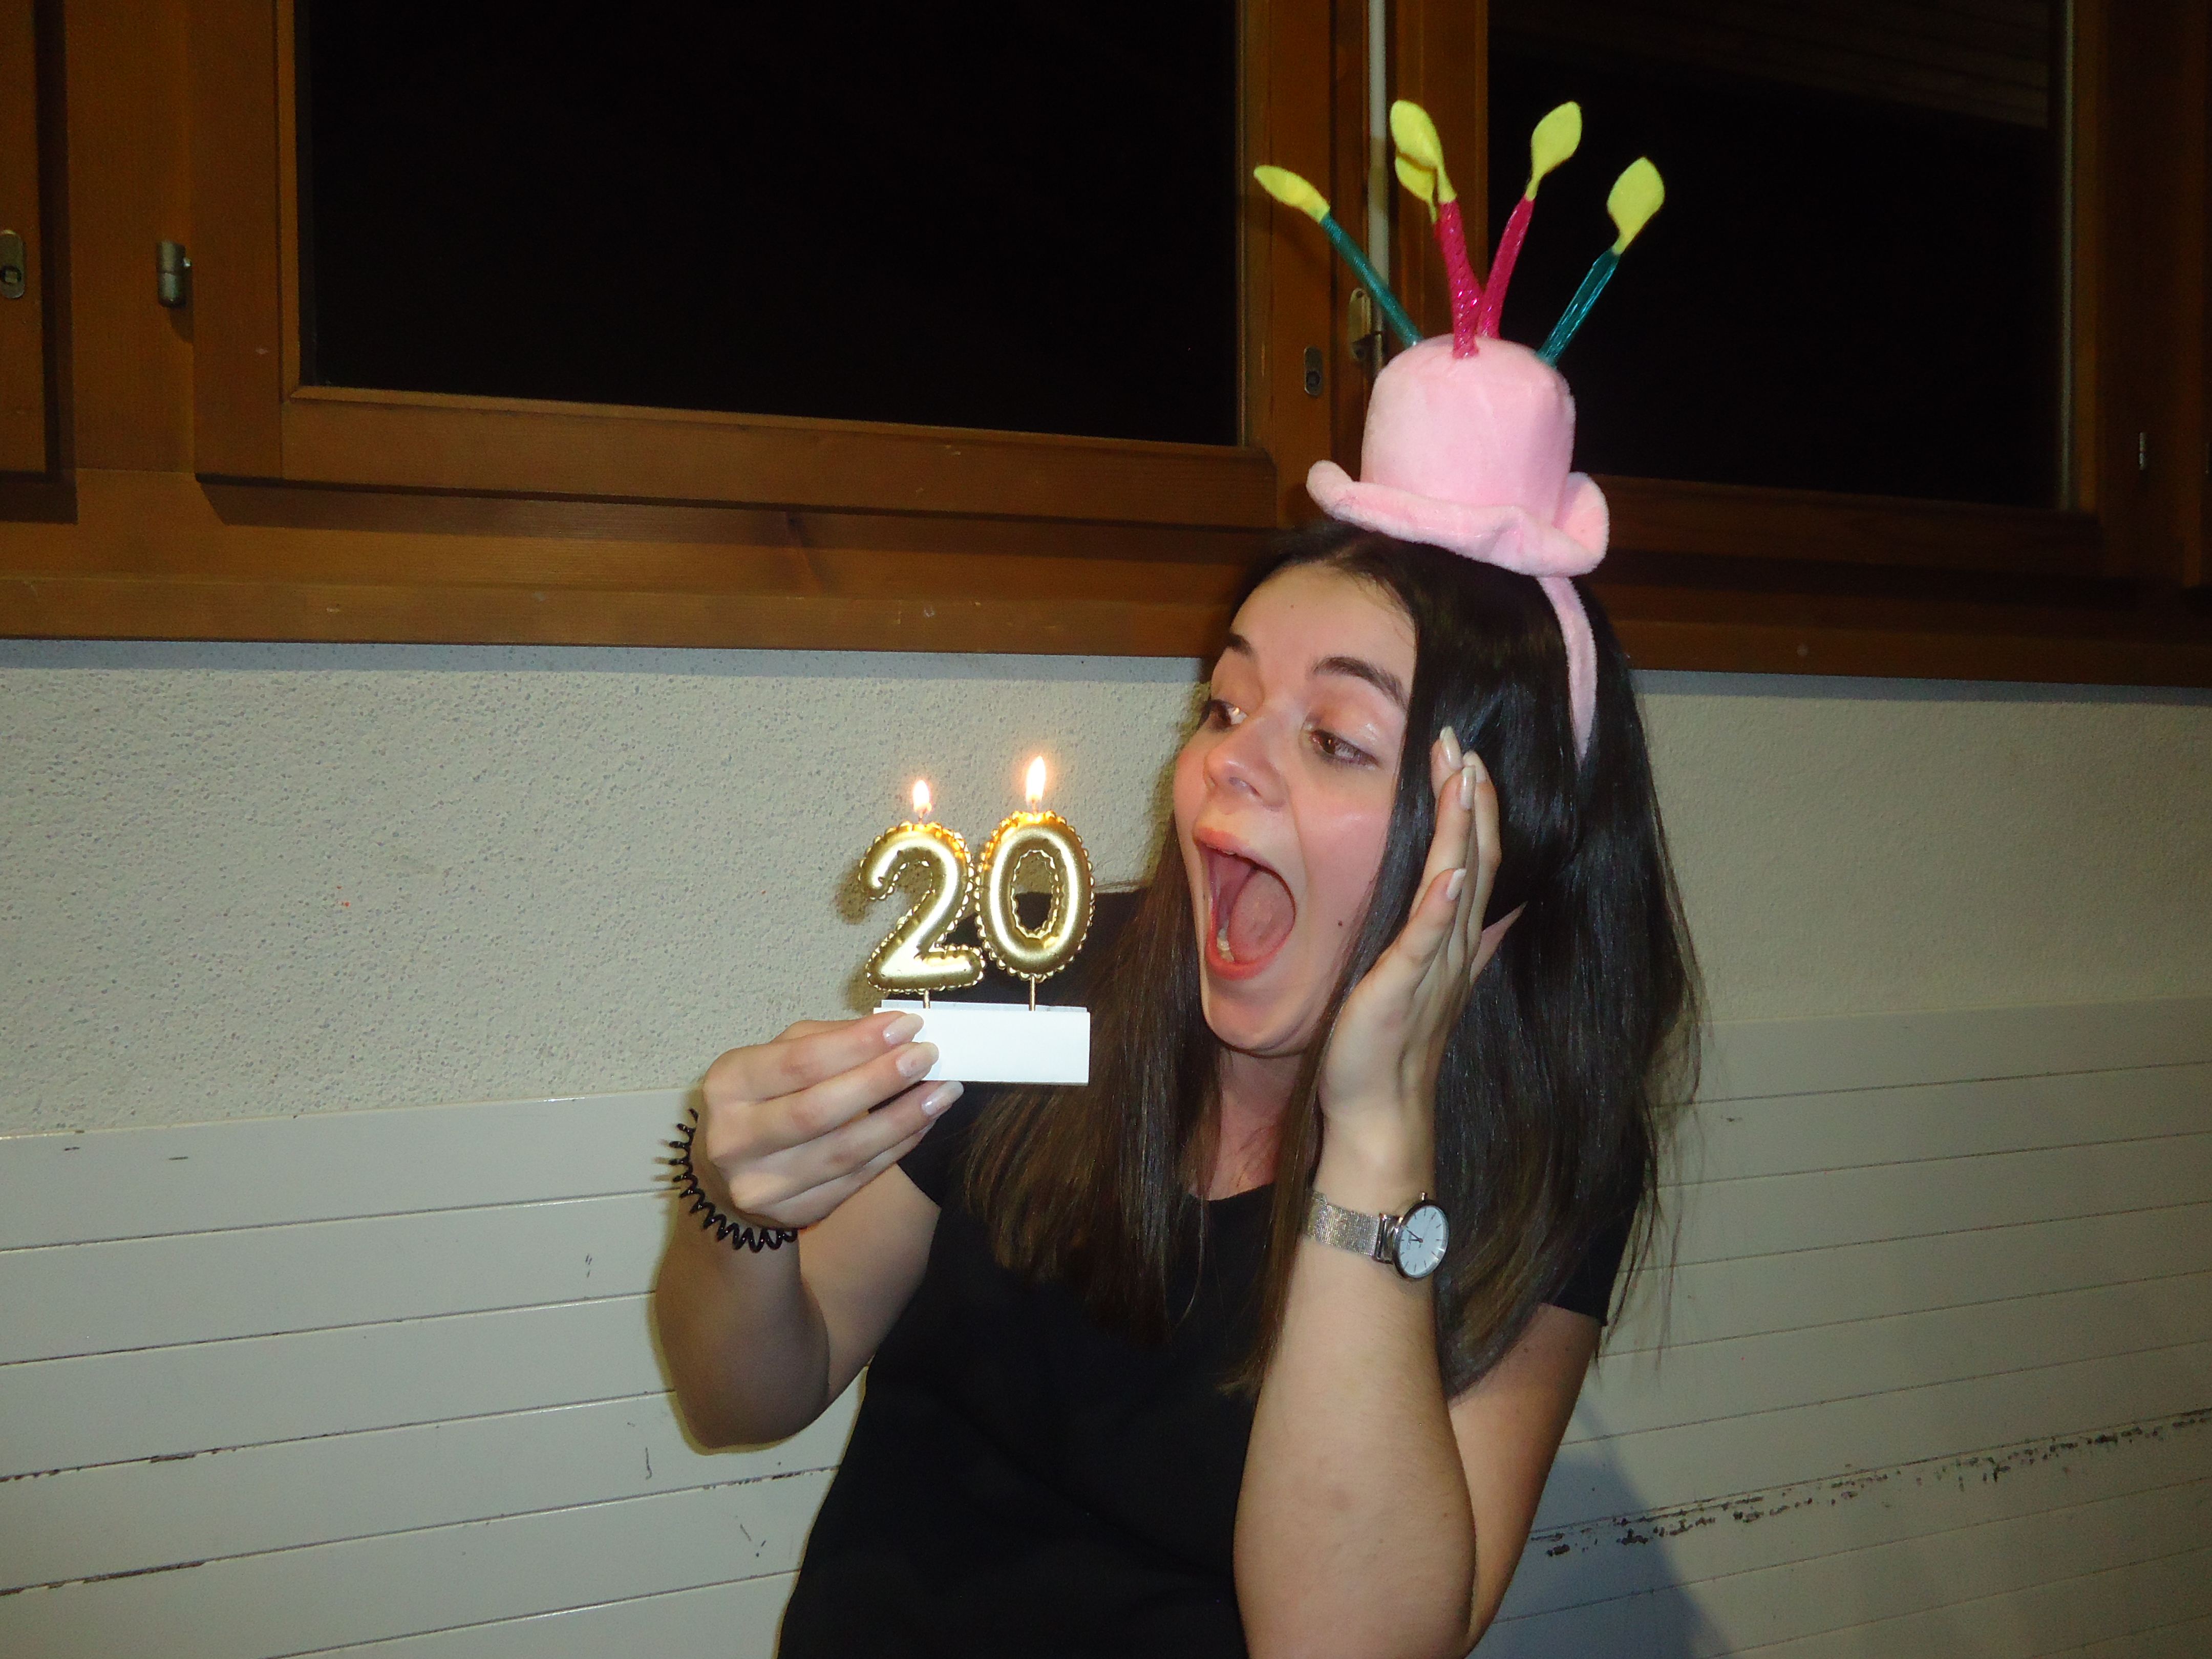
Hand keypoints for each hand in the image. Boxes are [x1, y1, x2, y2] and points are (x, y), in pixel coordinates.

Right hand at [693, 1010, 959, 1231]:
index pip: (800, 1062)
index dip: (858, 1044)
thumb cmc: (763, 1100)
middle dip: (881, 1080)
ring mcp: (761, 1184)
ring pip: (844, 1152)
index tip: (907, 1025)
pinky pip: (856, 1179)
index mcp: (728, 1085)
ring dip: (901, 1119)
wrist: (728, 1174)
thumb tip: (890, 1027)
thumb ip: (826, 1039)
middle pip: (819, 1110)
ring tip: (941, 1091)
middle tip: (926, 1056)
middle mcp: (735, 1139)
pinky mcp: (791, 1213)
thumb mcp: (777, 1058)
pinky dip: (896, 1149)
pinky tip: (923, 1123)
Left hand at [1317, 729, 1515, 1192]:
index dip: (1470, 808)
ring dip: (1463, 830)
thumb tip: (1444, 888)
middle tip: (1462, 745)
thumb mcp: (1408, 971)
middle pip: (1473, 859)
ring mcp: (1433, 966)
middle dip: (1470, 799)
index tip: (1463, 757)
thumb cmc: (1384, 1043)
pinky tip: (1450, 871)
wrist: (1380, 1111)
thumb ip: (1428, 929)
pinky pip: (1427, 942)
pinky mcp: (1404, 989)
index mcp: (1450, 939)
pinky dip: (1440, 906)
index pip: (1470, 859)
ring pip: (1457, 885)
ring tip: (1466, 778)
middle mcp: (1452, 946)